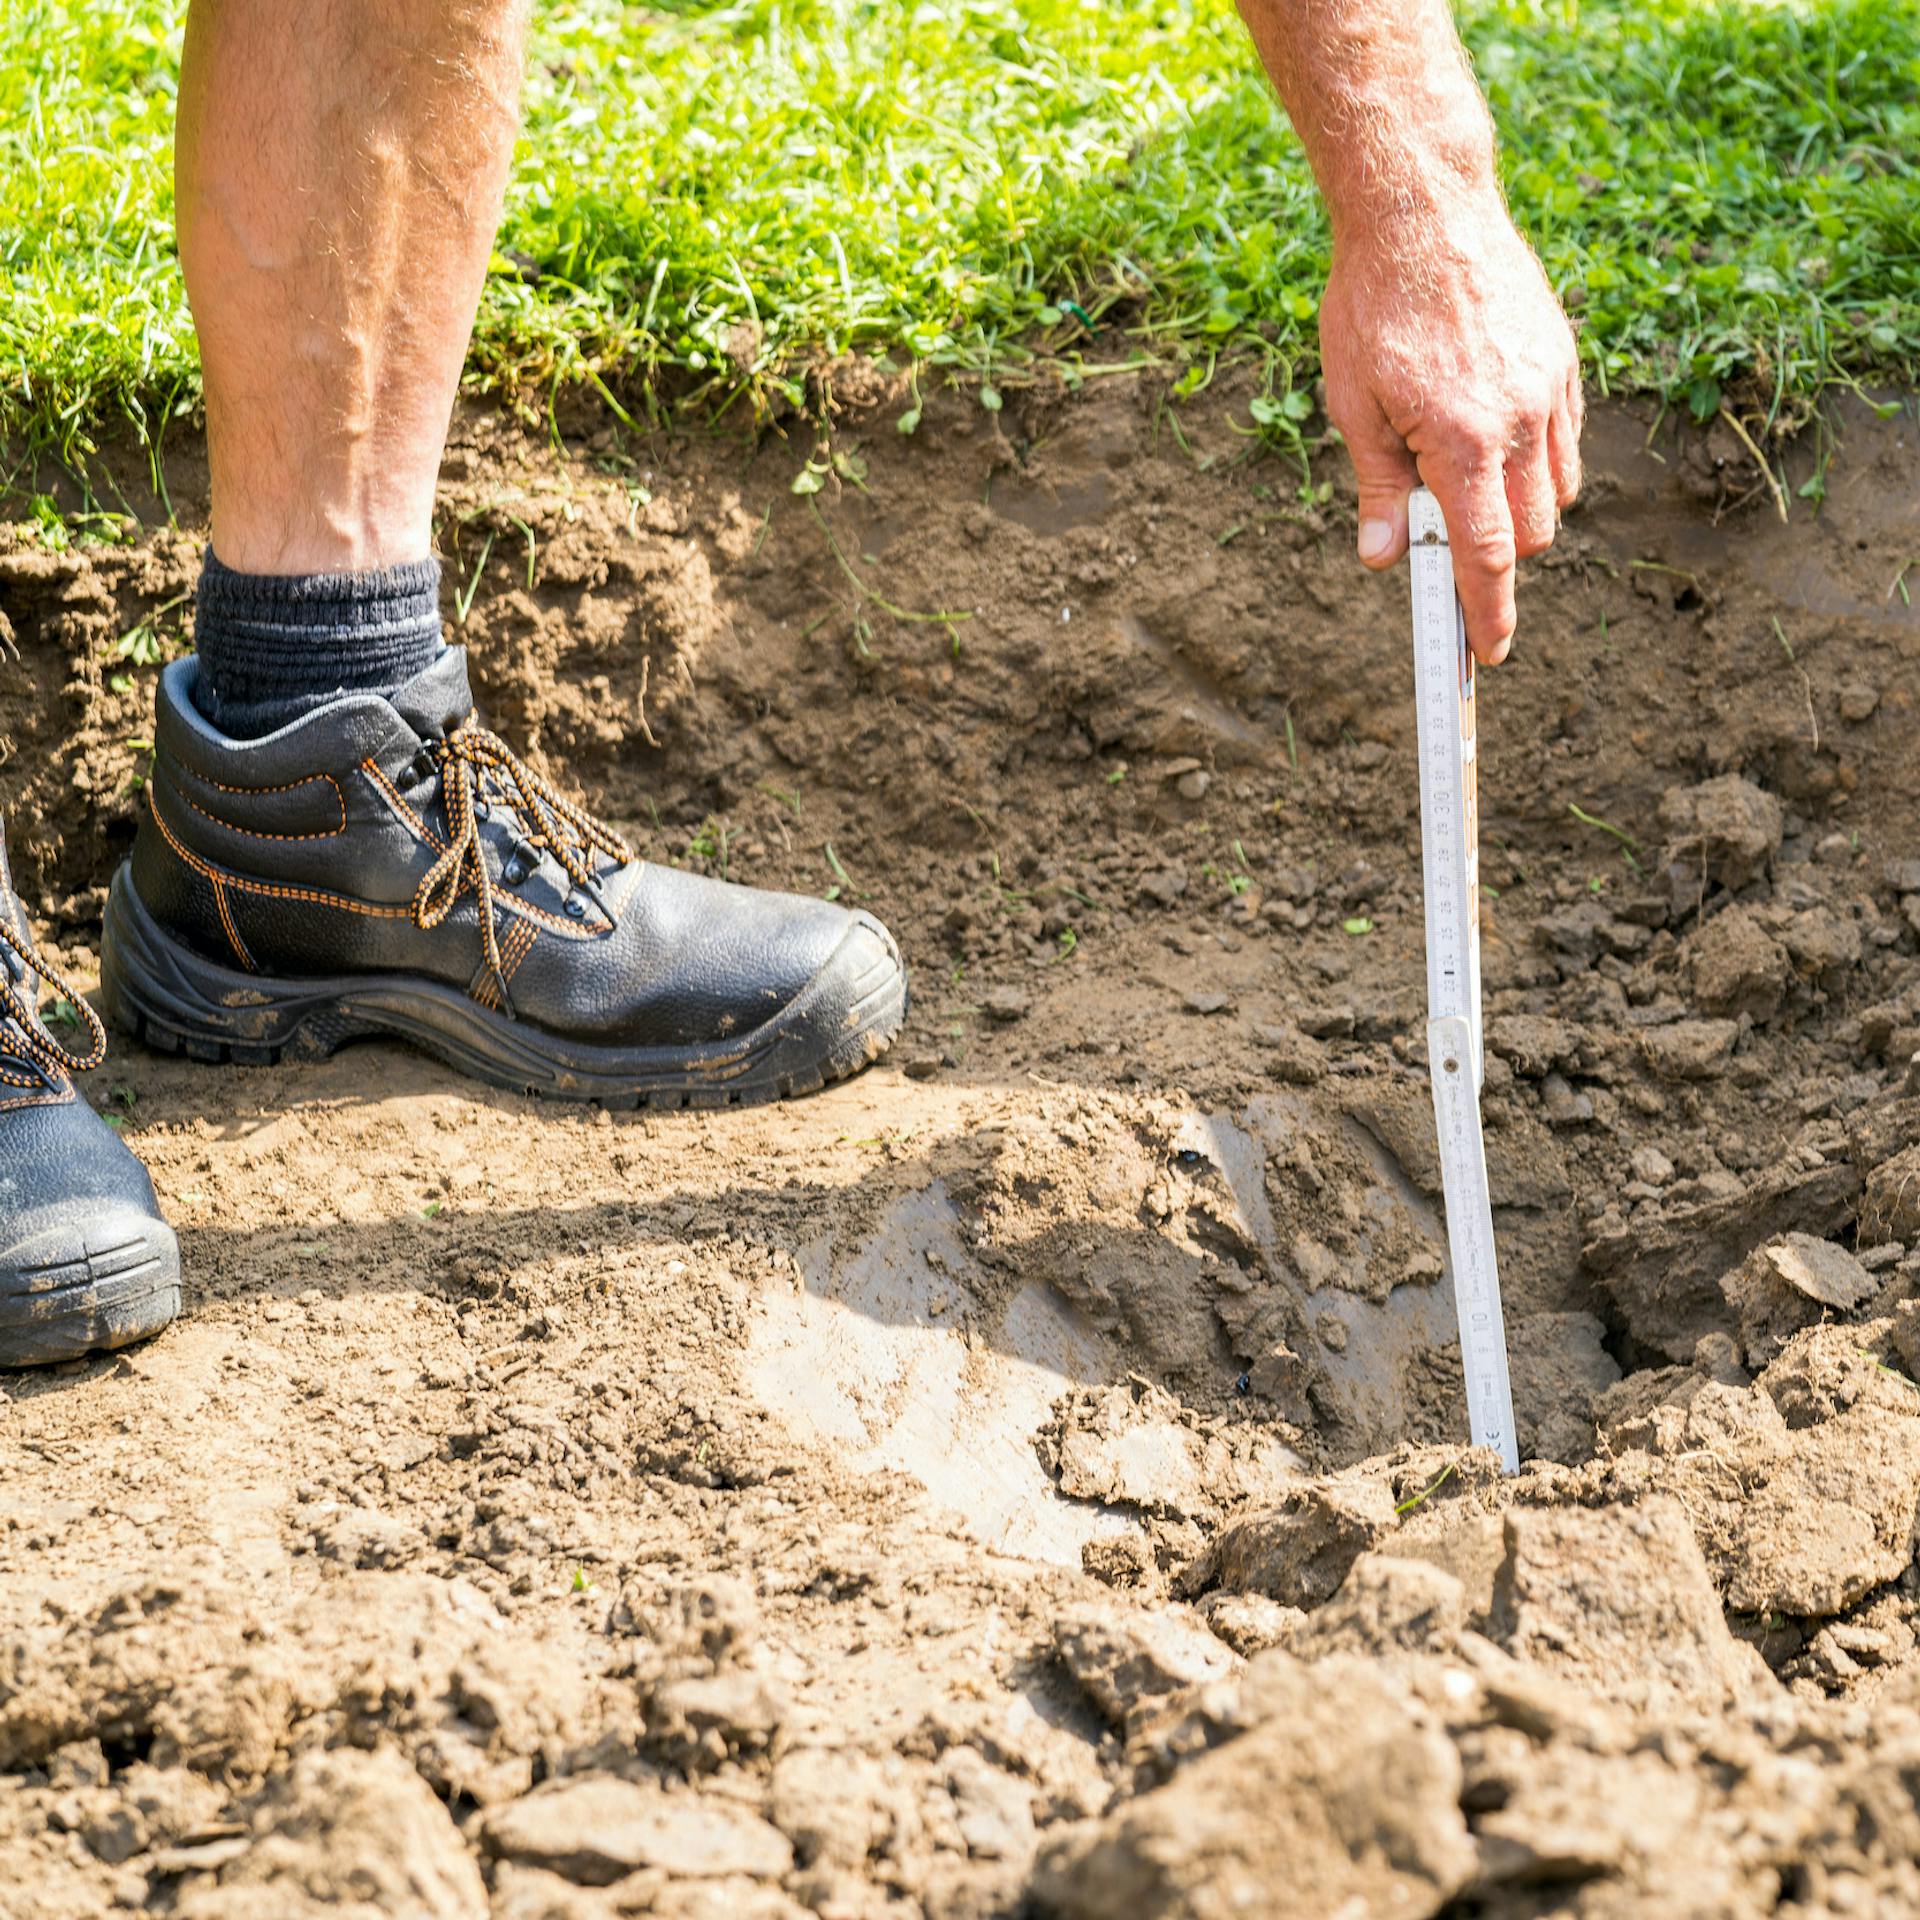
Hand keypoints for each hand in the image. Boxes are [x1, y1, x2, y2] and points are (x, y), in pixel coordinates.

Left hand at [1319, 199, 1582, 663]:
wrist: (1422, 210)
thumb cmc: (1372, 309)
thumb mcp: (1353, 407)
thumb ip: (1377, 490)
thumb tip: (1384, 560)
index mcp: (1463, 441)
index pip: (1487, 557)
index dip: (1489, 615)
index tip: (1490, 656)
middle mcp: (1520, 420)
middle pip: (1530, 535)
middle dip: (1497, 557)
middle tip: (1446, 534)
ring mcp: (1550, 389)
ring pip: (1556, 493)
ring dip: (1518, 508)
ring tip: (1460, 468)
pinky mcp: (1564, 361)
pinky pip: (1566, 441)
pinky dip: (1536, 461)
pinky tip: (1490, 433)